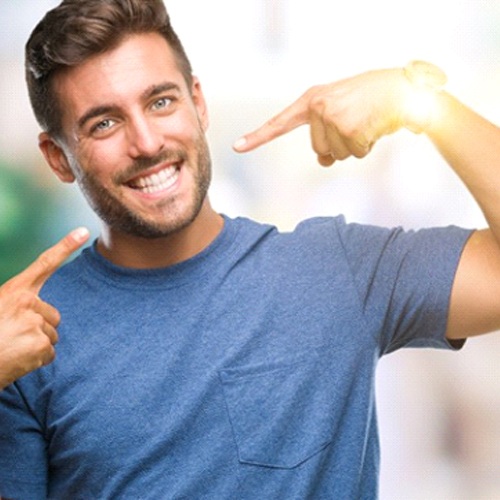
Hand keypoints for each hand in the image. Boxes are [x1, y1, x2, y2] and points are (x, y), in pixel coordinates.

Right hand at [0, 227, 89, 388]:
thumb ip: (17, 304)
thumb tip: (33, 310)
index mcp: (14, 291)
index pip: (45, 264)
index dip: (65, 246)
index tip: (83, 232)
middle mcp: (28, 303)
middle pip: (53, 315)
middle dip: (39, 327)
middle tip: (13, 336)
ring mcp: (35, 323)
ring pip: (51, 335)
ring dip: (36, 344)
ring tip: (12, 348)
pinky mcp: (40, 344)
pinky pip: (50, 353)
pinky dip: (36, 360)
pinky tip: (18, 361)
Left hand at [233, 67, 414, 165]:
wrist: (401, 87)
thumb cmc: (369, 101)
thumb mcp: (340, 113)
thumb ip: (325, 135)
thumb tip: (322, 162)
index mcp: (312, 100)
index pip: (280, 123)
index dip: (258, 136)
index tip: (237, 147)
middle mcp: (318, 107)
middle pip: (319, 151)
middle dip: (339, 146)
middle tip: (356, 123)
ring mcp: (332, 117)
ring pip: (336, 155)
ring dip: (354, 146)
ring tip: (365, 122)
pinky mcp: (349, 128)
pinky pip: (355, 154)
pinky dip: (367, 146)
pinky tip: (374, 126)